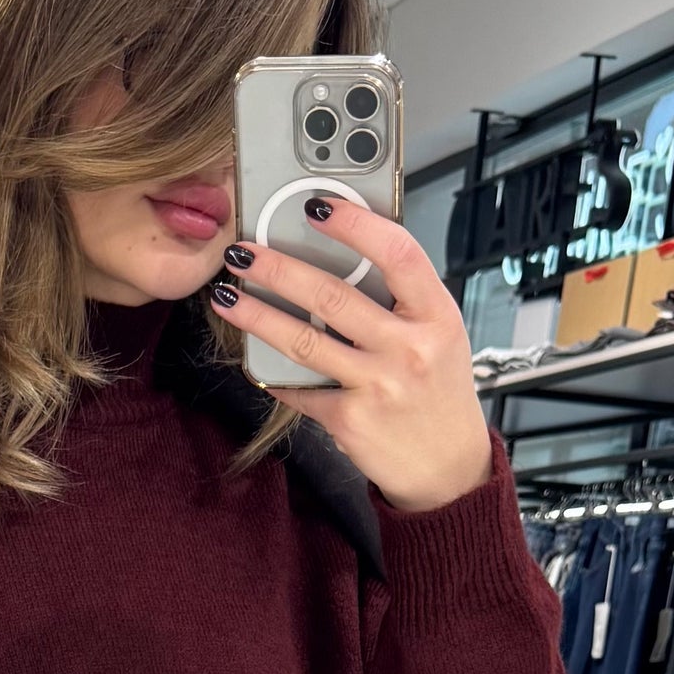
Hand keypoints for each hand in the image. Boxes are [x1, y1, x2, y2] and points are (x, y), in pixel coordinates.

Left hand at [209, 196, 492, 513]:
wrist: (447, 467)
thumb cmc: (438, 392)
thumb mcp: (438, 335)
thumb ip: (400, 298)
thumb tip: (341, 253)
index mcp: (436, 315)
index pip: (398, 253)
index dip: (355, 224)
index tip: (316, 205)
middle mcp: (409, 349)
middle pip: (333, 296)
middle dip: (278, 268)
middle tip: (242, 252)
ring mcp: (379, 386)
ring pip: (304, 342)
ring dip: (257, 316)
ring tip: (227, 297)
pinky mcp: (350, 421)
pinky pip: (301, 389)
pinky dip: (276, 374)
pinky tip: (256, 359)